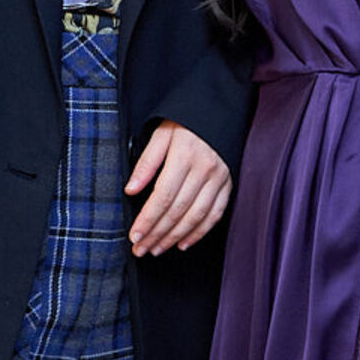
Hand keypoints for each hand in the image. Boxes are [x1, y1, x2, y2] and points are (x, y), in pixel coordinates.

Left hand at [125, 120, 231, 255]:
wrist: (219, 109)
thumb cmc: (187, 120)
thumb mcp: (162, 132)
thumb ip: (147, 162)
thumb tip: (131, 189)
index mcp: (185, 156)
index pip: (163, 196)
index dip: (147, 220)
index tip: (134, 236)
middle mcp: (204, 170)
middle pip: (177, 211)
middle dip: (156, 234)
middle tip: (141, 249)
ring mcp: (219, 178)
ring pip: (196, 216)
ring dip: (174, 237)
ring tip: (157, 249)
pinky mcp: (228, 184)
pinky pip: (215, 214)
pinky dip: (199, 232)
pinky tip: (184, 242)